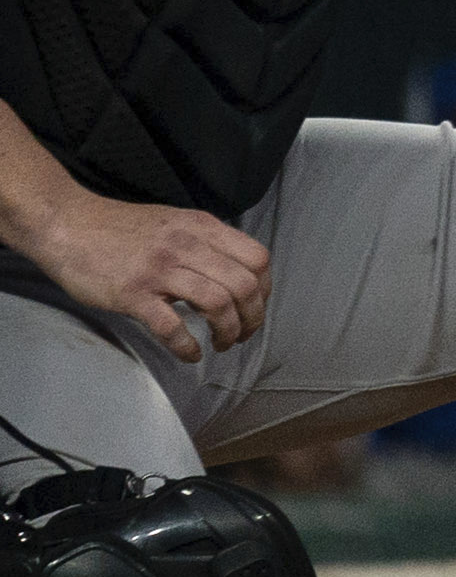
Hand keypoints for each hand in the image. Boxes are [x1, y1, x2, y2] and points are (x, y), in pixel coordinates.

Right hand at [21, 185, 269, 357]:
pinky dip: (187, 346)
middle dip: (252, 317)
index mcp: (202, 227)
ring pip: (217, 303)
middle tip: (242, 335)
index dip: (265, 289)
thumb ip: (205, 242)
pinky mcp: (132, 293)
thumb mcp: (175, 222)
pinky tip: (190, 354)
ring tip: (221, 344)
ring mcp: (160, 270)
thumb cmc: (121, 229)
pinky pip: (170, 326)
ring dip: (227, 332)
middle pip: (244, 285)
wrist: (68, 225)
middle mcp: (187, 245)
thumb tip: (233, 270)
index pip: (257, 259)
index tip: (256, 307)